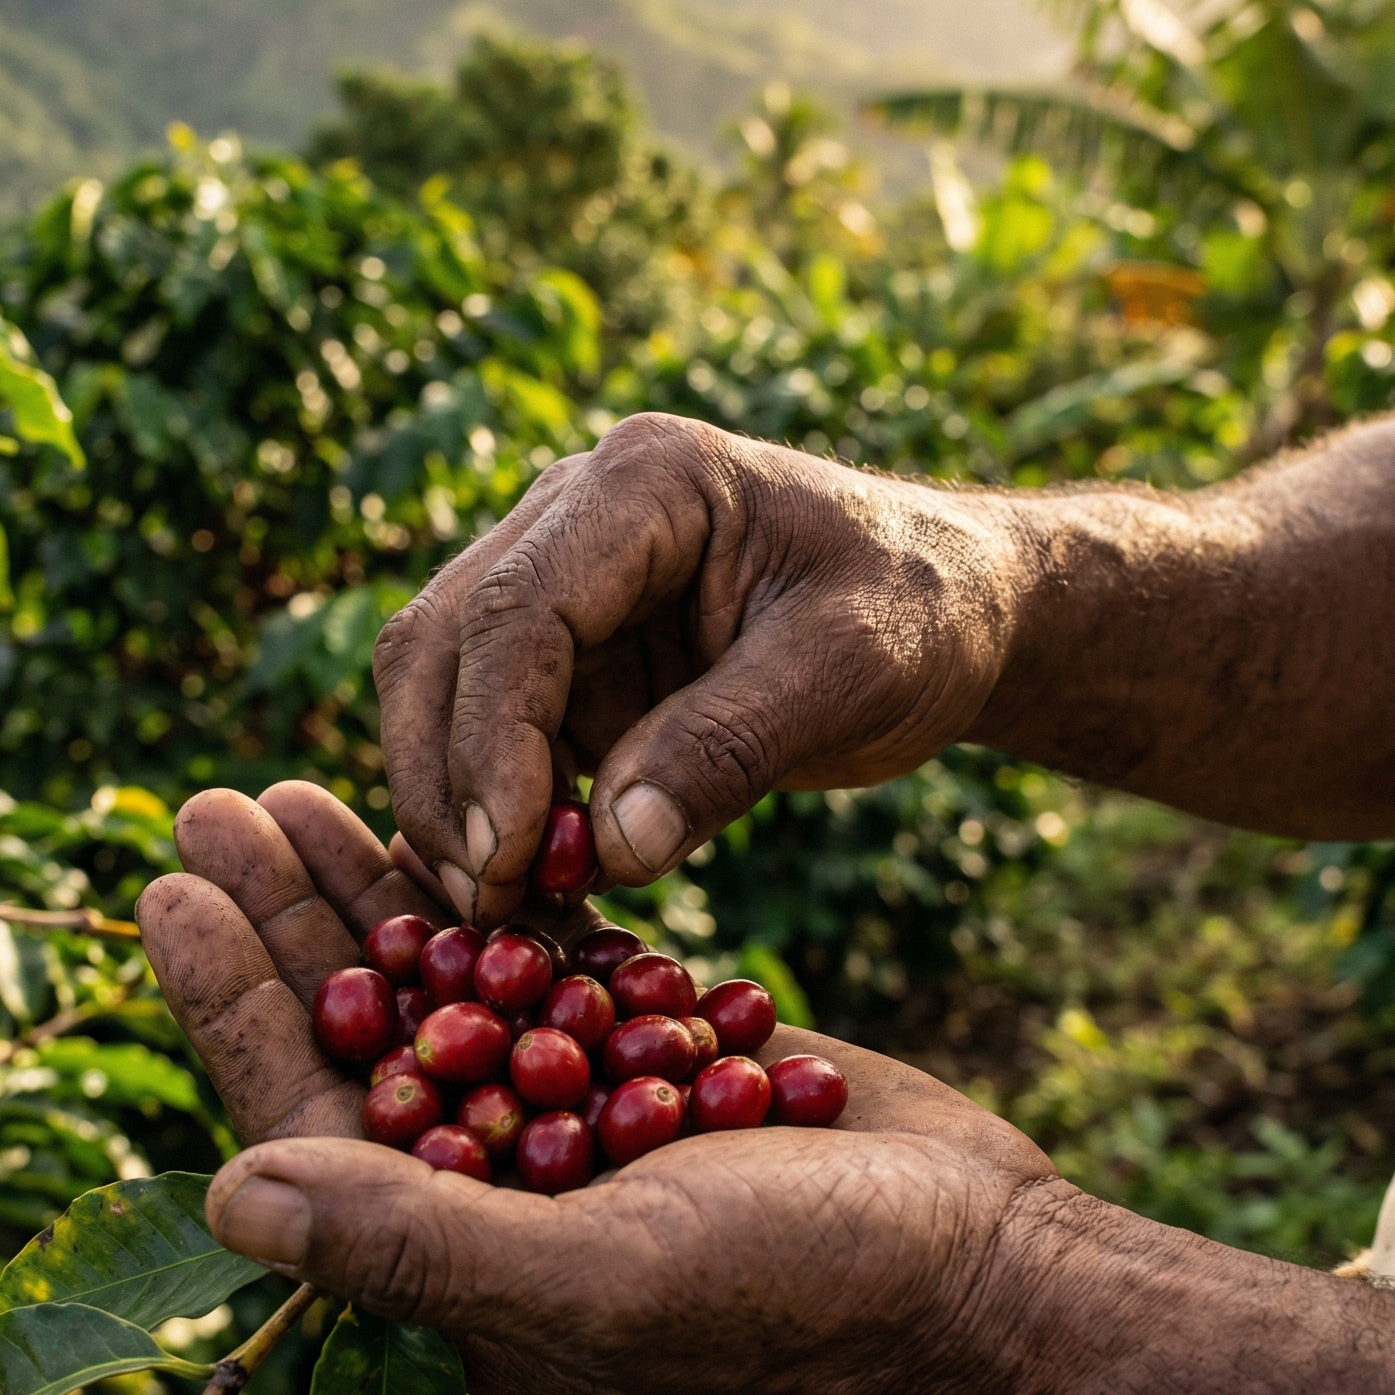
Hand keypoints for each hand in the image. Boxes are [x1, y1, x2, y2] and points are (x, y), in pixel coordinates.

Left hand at [135, 774, 1057, 1394]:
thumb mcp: (598, 1278)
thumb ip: (415, 1243)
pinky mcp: (647, 1054)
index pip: (303, 1121)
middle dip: (281, 922)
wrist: (979, 1262)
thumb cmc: (799, 1296)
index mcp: (454, 1262)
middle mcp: (493, 1188)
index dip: (229, 1007)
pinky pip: (539, 960)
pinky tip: (436, 814)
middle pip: (355, 1033)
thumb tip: (222, 1194)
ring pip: (437, 983)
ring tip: (289, 789)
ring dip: (367, 889)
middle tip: (208, 803)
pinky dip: (487, 890)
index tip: (165, 890)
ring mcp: (571, 1115)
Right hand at [372, 411, 1026, 925]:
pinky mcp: (567, 661)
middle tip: (487, 903)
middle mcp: (574, 514)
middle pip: (440, 643)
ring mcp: (558, 585)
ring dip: (457, 807)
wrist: (954, 611)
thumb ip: (730, 750)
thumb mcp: (851, 674)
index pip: (518, 610)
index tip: (513, 858)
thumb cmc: (922, 615)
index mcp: (646, 482)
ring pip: (440, 693)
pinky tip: (534, 892)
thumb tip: (610, 848)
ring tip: (509, 913)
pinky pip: (489, 740)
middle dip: (446, 780)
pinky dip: (493, 817)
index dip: (495, 742)